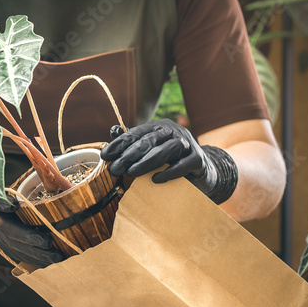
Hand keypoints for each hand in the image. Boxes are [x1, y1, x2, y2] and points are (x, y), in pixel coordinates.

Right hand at [0, 191, 63, 267]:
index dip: (33, 239)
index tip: (48, 242)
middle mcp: (8, 241)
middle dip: (44, 254)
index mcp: (4, 226)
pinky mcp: (18, 255)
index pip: (19, 234)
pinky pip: (30, 261)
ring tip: (61, 259)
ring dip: (45, 260)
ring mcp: (12, 250)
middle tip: (59, 256)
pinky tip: (54, 262)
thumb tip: (13, 205)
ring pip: (30, 258)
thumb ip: (3, 200)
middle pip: (27, 250)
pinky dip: (42, 262)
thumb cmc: (2, 207)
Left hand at [100, 119, 237, 204]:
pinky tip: (155, 180)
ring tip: (131, 173)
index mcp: (160, 126)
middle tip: (115, 169)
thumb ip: (134, 141)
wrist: (202, 171)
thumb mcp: (152, 149)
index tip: (105, 155)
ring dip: (146, 162)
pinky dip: (168, 172)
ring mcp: (188, 144)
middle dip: (129, 155)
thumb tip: (112, 129)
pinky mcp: (198, 159)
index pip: (137, 133)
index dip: (120, 143)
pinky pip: (182, 165)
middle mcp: (174, 131)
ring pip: (165, 150)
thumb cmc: (171, 160)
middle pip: (149, 141)